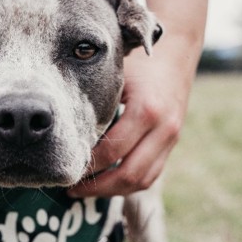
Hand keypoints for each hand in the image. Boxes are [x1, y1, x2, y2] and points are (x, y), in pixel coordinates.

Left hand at [68, 36, 196, 197]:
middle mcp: (163, 129)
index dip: (89, 166)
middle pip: (130, 175)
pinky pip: (152, 174)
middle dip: (98, 187)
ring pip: (143, 180)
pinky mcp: (172, 142)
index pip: (112, 153)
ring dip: (114, 191)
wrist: (178, 50)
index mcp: (146, 111)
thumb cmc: (138, 61)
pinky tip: (107, 182)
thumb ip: (95, 102)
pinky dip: (129, 183)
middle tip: (72, 189)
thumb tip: (63, 129)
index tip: (67, 169)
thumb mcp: (116, 76)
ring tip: (86, 190)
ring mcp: (171, 138)